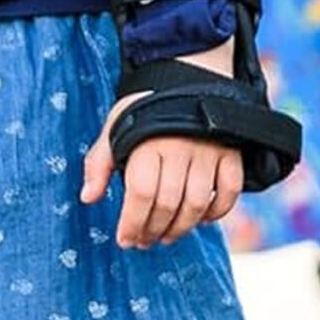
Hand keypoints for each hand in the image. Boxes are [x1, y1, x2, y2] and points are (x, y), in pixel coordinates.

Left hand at [81, 42, 246, 250]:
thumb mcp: (115, 129)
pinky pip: (229, 192)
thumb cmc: (144, 110)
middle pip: (168, 204)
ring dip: (181, 229)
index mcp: (148, 142)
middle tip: (143, 242)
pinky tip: (199, 220)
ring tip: (166, 237)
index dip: (132, 223)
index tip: (125, 240)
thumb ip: (99, 163)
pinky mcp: (232, 154)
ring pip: (197, 204)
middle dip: (153, 230)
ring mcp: (209, 152)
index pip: (141, 193)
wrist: (187, 77)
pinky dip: (216, 213)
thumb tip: (87, 198)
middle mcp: (181, 147)